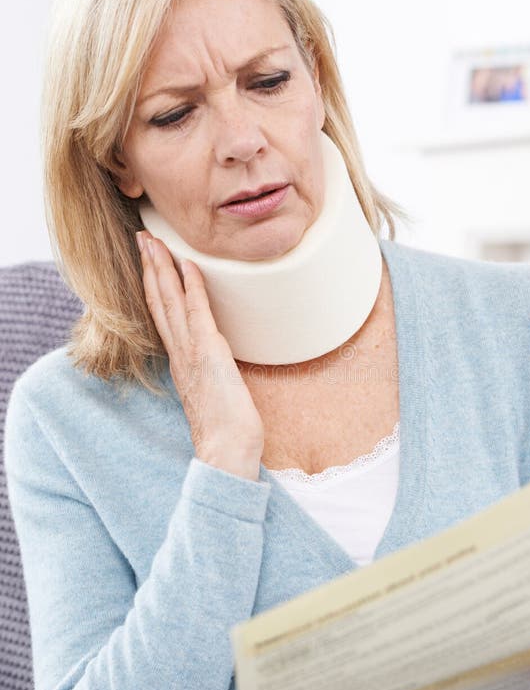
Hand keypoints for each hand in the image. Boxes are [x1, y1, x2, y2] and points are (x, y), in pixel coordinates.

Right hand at [136, 231, 263, 479]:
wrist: (227, 452)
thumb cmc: (226, 432)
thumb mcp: (215, 397)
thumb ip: (211, 377)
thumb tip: (218, 368)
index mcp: (180, 363)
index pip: (162, 316)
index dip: (154, 287)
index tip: (150, 262)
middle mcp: (179, 354)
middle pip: (158, 302)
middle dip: (150, 267)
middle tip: (142, 237)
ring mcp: (190, 352)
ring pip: (169, 301)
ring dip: (161, 267)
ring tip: (153, 240)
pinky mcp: (207, 353)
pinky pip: (197, 312)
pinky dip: (191, 286)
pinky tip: (188, 264)